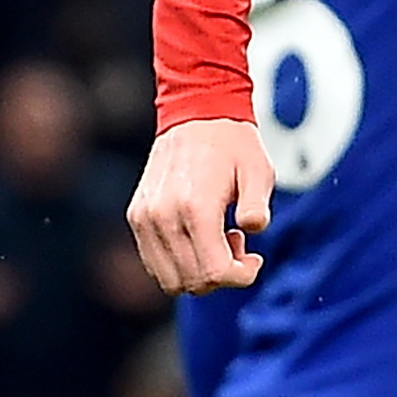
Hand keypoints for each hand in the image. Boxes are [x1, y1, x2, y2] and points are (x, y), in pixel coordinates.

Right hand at [127, 117, 273, 294]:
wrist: (197, 114)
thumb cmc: (234, 145)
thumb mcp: (259, 171)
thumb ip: (258, 206)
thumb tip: (253, 230)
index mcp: (195, 208)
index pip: (213, 272)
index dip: (240, 276)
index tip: (255, 259)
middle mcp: (162, 218)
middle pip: (190, 282)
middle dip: (222, 276)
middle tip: (239, 244)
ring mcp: (144, 219)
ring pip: (168, 279)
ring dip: (199, 272)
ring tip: (220, 238)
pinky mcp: (136, 217)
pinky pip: (154, 262)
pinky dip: (179, 262)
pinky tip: (199, 234)